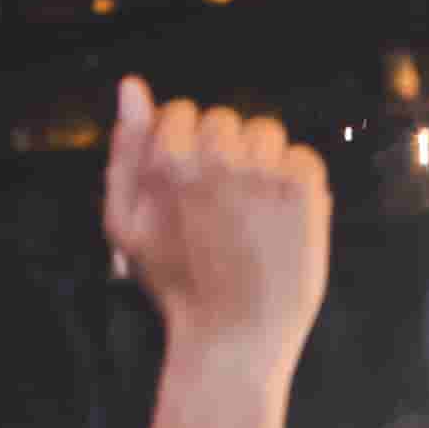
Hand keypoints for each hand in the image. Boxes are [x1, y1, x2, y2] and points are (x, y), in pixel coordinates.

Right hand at [102, 83, 332, 358]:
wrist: (231, 340)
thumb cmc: (175, 284)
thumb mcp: (124, 223)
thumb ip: (125, 150)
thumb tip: (131, 86)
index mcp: (168, 162)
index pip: (182, 111)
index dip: (185, 147)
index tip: (191, 185)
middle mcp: (216, 160)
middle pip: (224, 119)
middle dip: (222, 153)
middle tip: (223, 206)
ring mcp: (263, 175)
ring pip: (266, 132)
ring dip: (261, 162)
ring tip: (253, 212)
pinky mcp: (303, 194)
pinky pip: (303, 157)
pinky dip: (298, 182)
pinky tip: (281, 219)